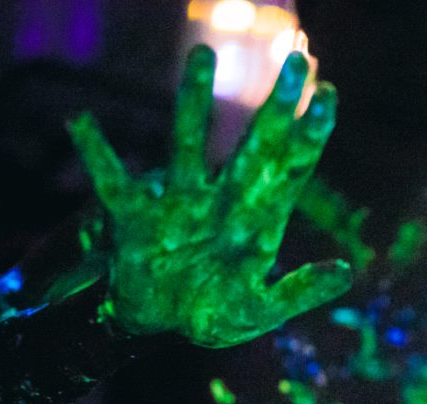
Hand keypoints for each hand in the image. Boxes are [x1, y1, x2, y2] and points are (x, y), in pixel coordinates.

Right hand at [67, 46, 351, 346]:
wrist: (157, 324)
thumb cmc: (212, 313)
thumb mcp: (259, 309)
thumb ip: (299, 292)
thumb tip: (346, 270)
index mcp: (256, 221)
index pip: (290, 169)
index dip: (309, 134)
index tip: (327, 94)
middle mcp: (222, 200)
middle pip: (254, 146)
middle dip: (275, 106)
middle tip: (297, 61)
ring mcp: (178, 202)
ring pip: (188, 143)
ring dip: (194, 102)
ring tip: (201, 56)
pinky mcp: (135, 216)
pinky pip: (113, 181)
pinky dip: (97, 154)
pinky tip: (81, 121)